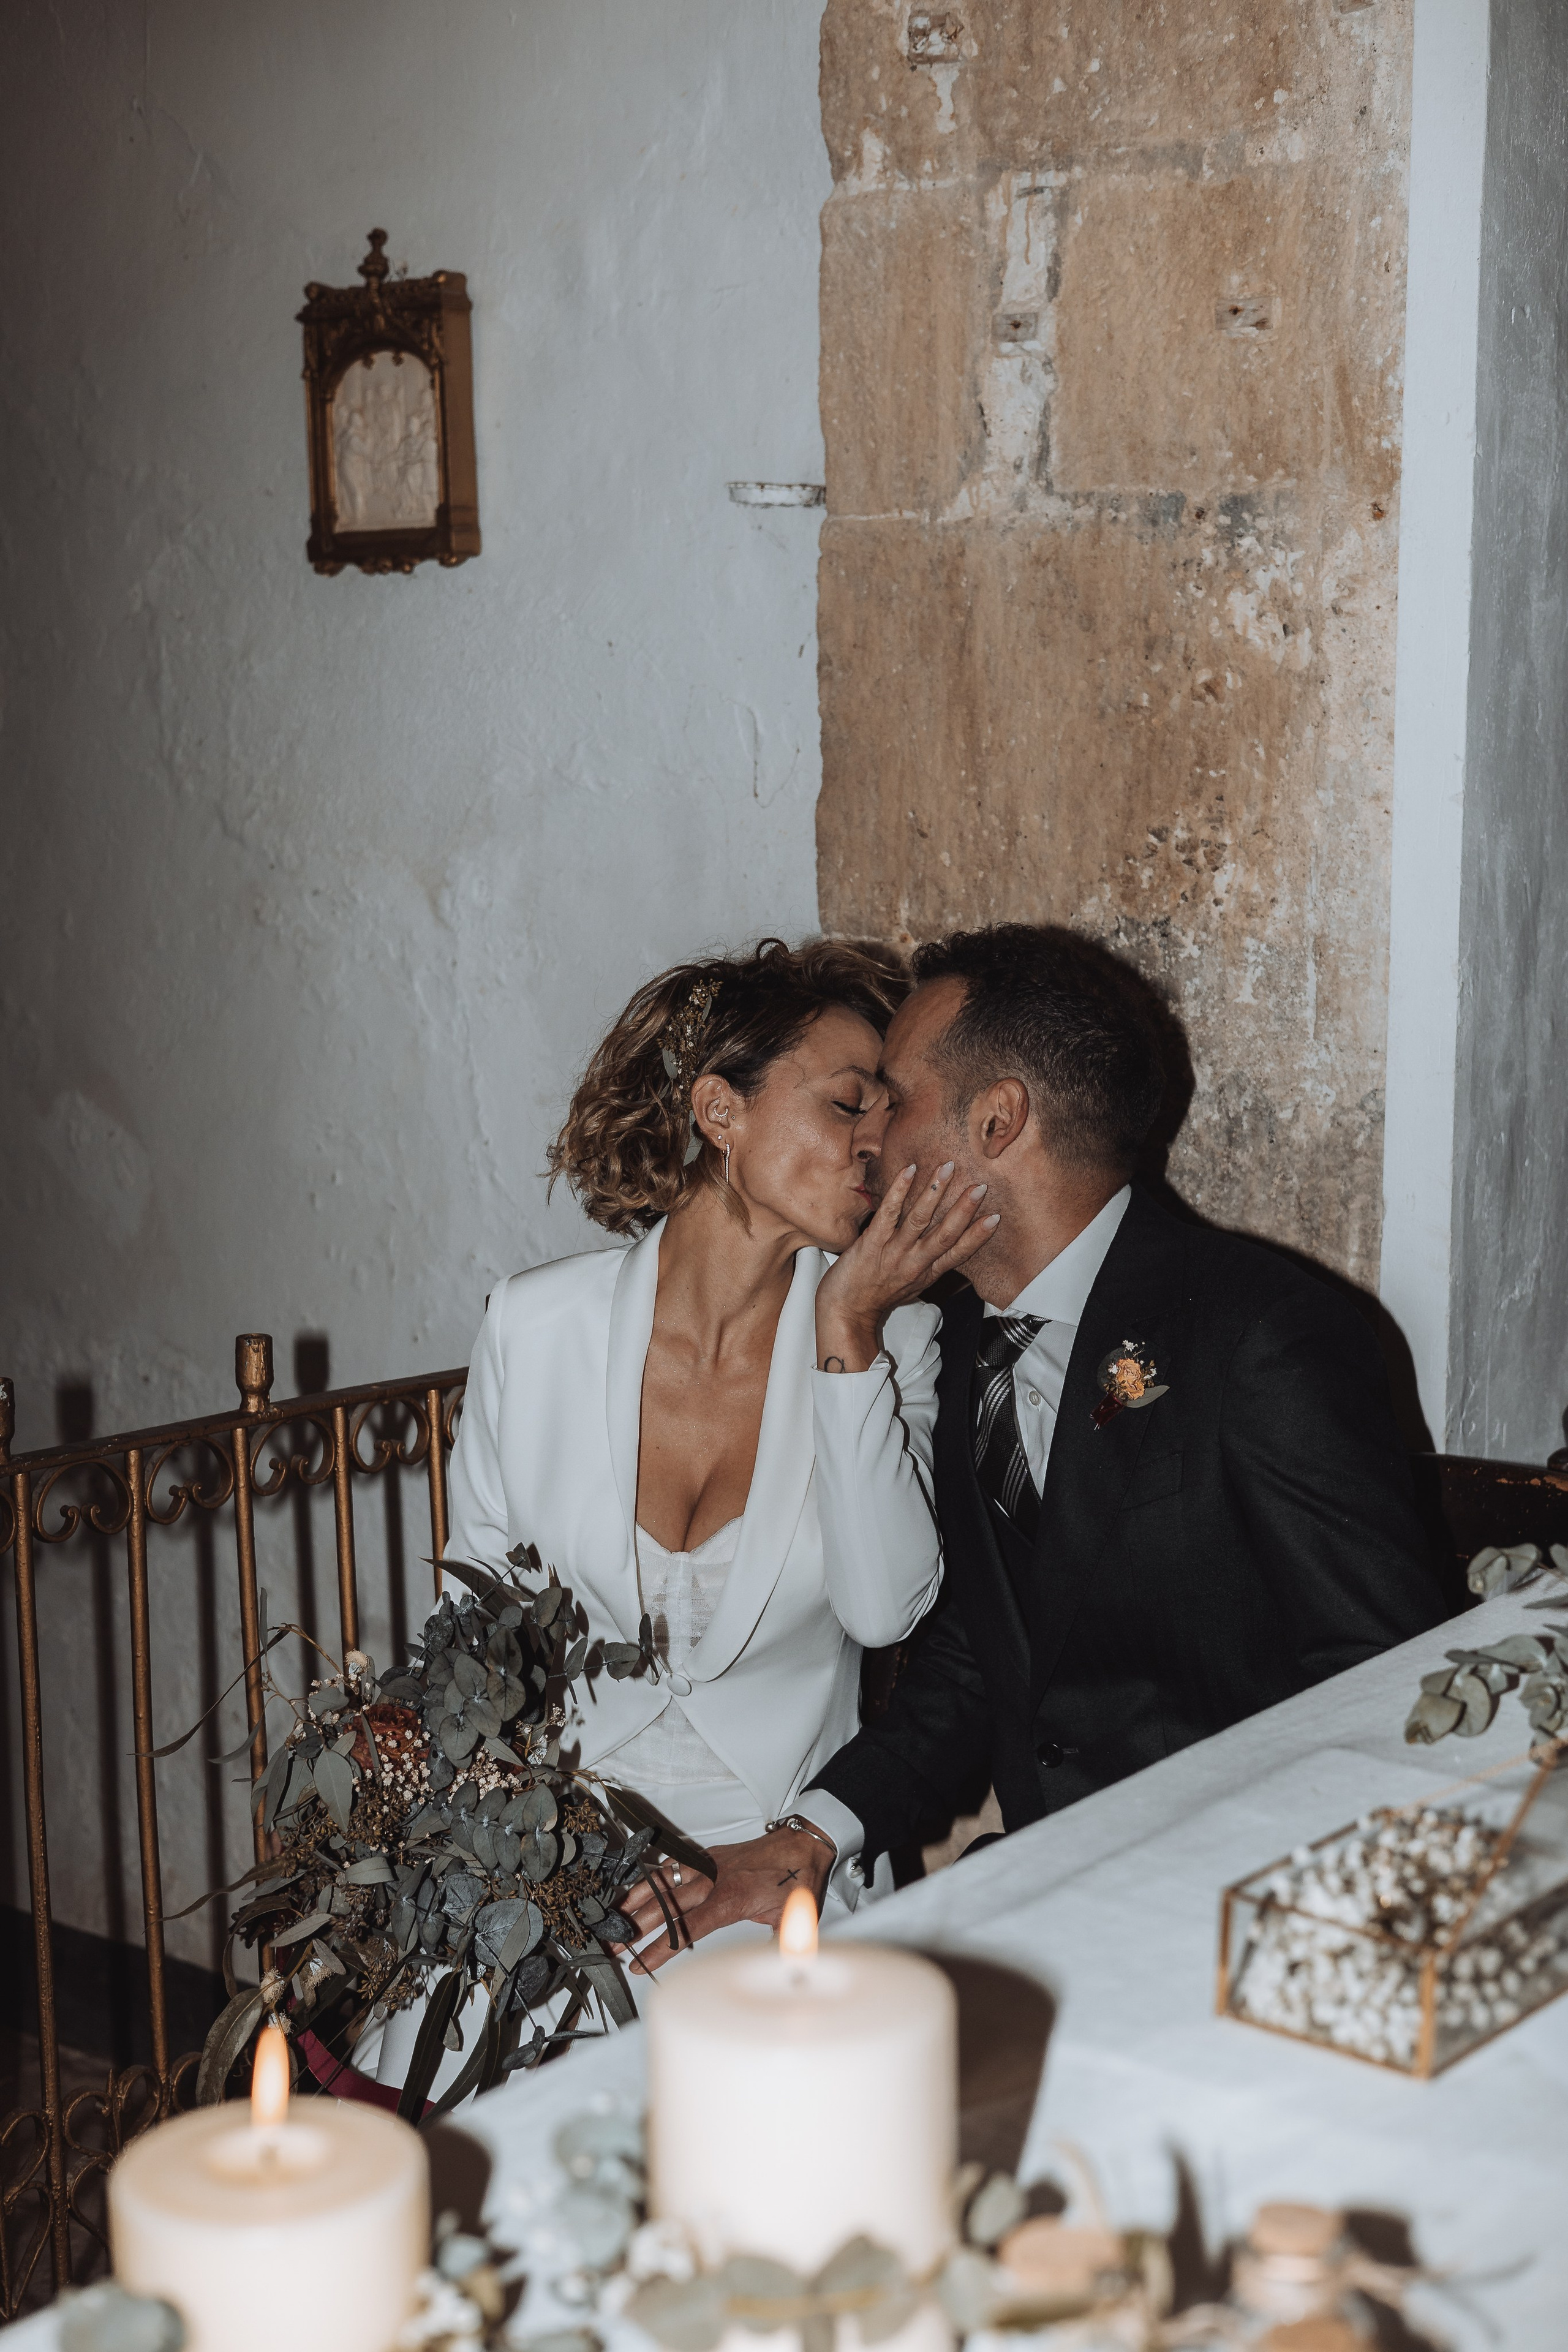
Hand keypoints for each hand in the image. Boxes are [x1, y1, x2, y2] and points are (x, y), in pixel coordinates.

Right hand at [615, 1827, 832, 1970]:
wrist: (804, 1843)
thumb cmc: (798, 1881)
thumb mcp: (791, 1922)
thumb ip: (774, 1951)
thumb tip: (771, 1981)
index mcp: (730, 1900)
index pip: (686, 1929)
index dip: (659, 1950)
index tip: (639, 1966)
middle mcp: (712, 1880)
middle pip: (664, 1906)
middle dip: (634, 1929)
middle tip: (611, 1947)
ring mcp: (707, 1865)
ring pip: (662, 1882)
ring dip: (635, 1900)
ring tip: (611, 1917)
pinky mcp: (707, 1855)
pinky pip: (673, 1866)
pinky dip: (651, 1877)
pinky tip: (635, 1889)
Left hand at [815, 1161, 999, 1370]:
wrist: (846, 1312)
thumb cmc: (878, 1295)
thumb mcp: (912, 1285)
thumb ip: (929, 1264)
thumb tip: (944, 1246)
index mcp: (927, 1272)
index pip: (958, 1253)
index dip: (978, 1236)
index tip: (996, 1218)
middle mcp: (914, 1263)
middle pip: (945, 1234)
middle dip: (964, 1209)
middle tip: (980, 1187)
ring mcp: (893, 1253)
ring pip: (919, 1220)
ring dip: (935, 1192)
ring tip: (948, 1169)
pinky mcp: (871, 1244)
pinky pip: (888, 1214)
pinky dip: (899, 1191)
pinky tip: (909, 1171)